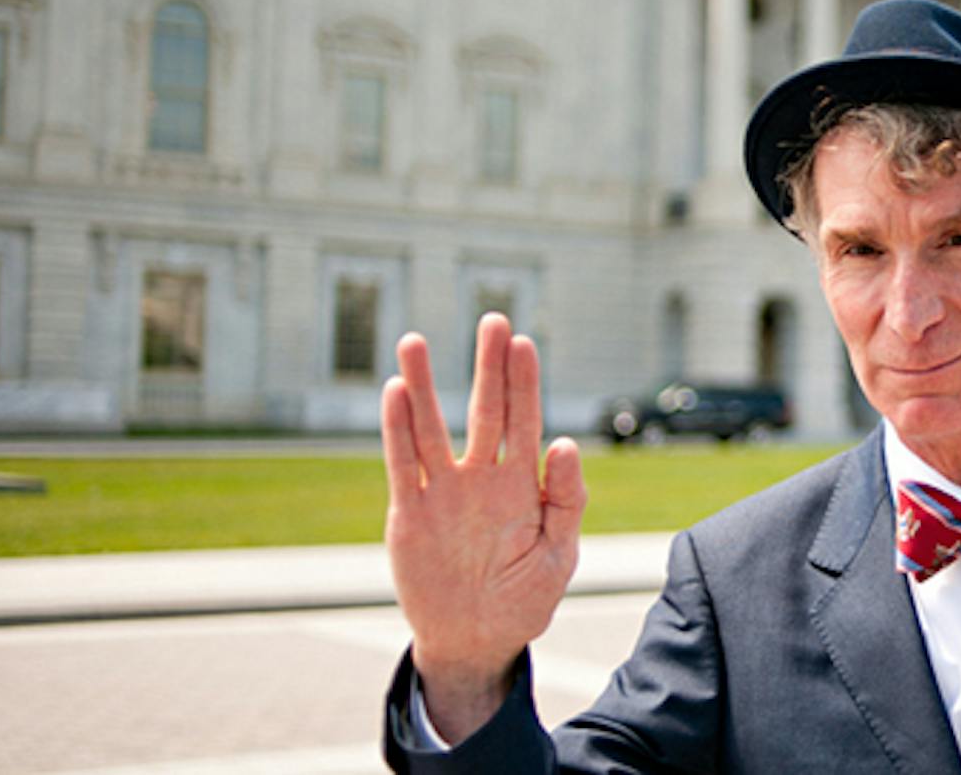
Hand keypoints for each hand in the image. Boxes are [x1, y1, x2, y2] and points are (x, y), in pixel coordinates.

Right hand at [380, 312, 585, 741]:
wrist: (476, 641)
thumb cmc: (524, 598)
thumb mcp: (558, 554)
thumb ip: (566, 500)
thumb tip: (565, 443)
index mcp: (523, 485)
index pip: (525, 422)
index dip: (524, 383)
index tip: (524, 344)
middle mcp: (482, 479)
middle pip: (485, 410)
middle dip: (488, 367)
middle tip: (492, 321)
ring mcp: (444, 492)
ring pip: (432, 427)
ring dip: (424, 385)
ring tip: (415, 341)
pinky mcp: (409, 512)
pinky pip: (402, 463)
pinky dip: (397, 429)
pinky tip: (395, 392)